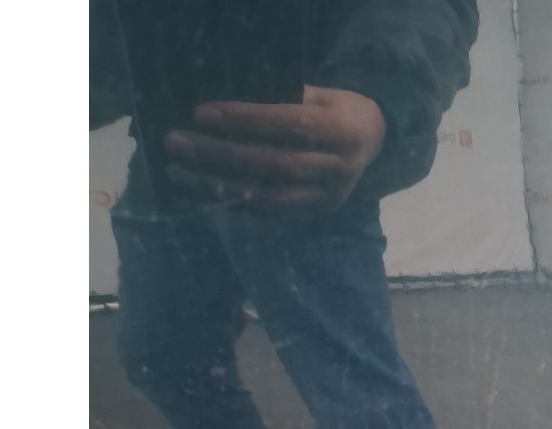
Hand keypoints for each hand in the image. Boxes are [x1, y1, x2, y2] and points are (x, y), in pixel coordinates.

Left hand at [163, 86, 385, 210]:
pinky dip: (235, 201)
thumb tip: (225, 99)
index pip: (289, 124)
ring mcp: (330, 195)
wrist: (374, 142)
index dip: (245, 120)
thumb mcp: (321, 94)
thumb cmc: (338, 109)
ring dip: (218, 185)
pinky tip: (203, 190)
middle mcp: (340, 167)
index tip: (200, 113)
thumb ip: (285, 98)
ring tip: (178, 172)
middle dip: (220, 154)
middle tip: (176, 142)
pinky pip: (271, 211)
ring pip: (269, 194)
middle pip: (274, 163)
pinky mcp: (318, 212)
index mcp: (343, 130)